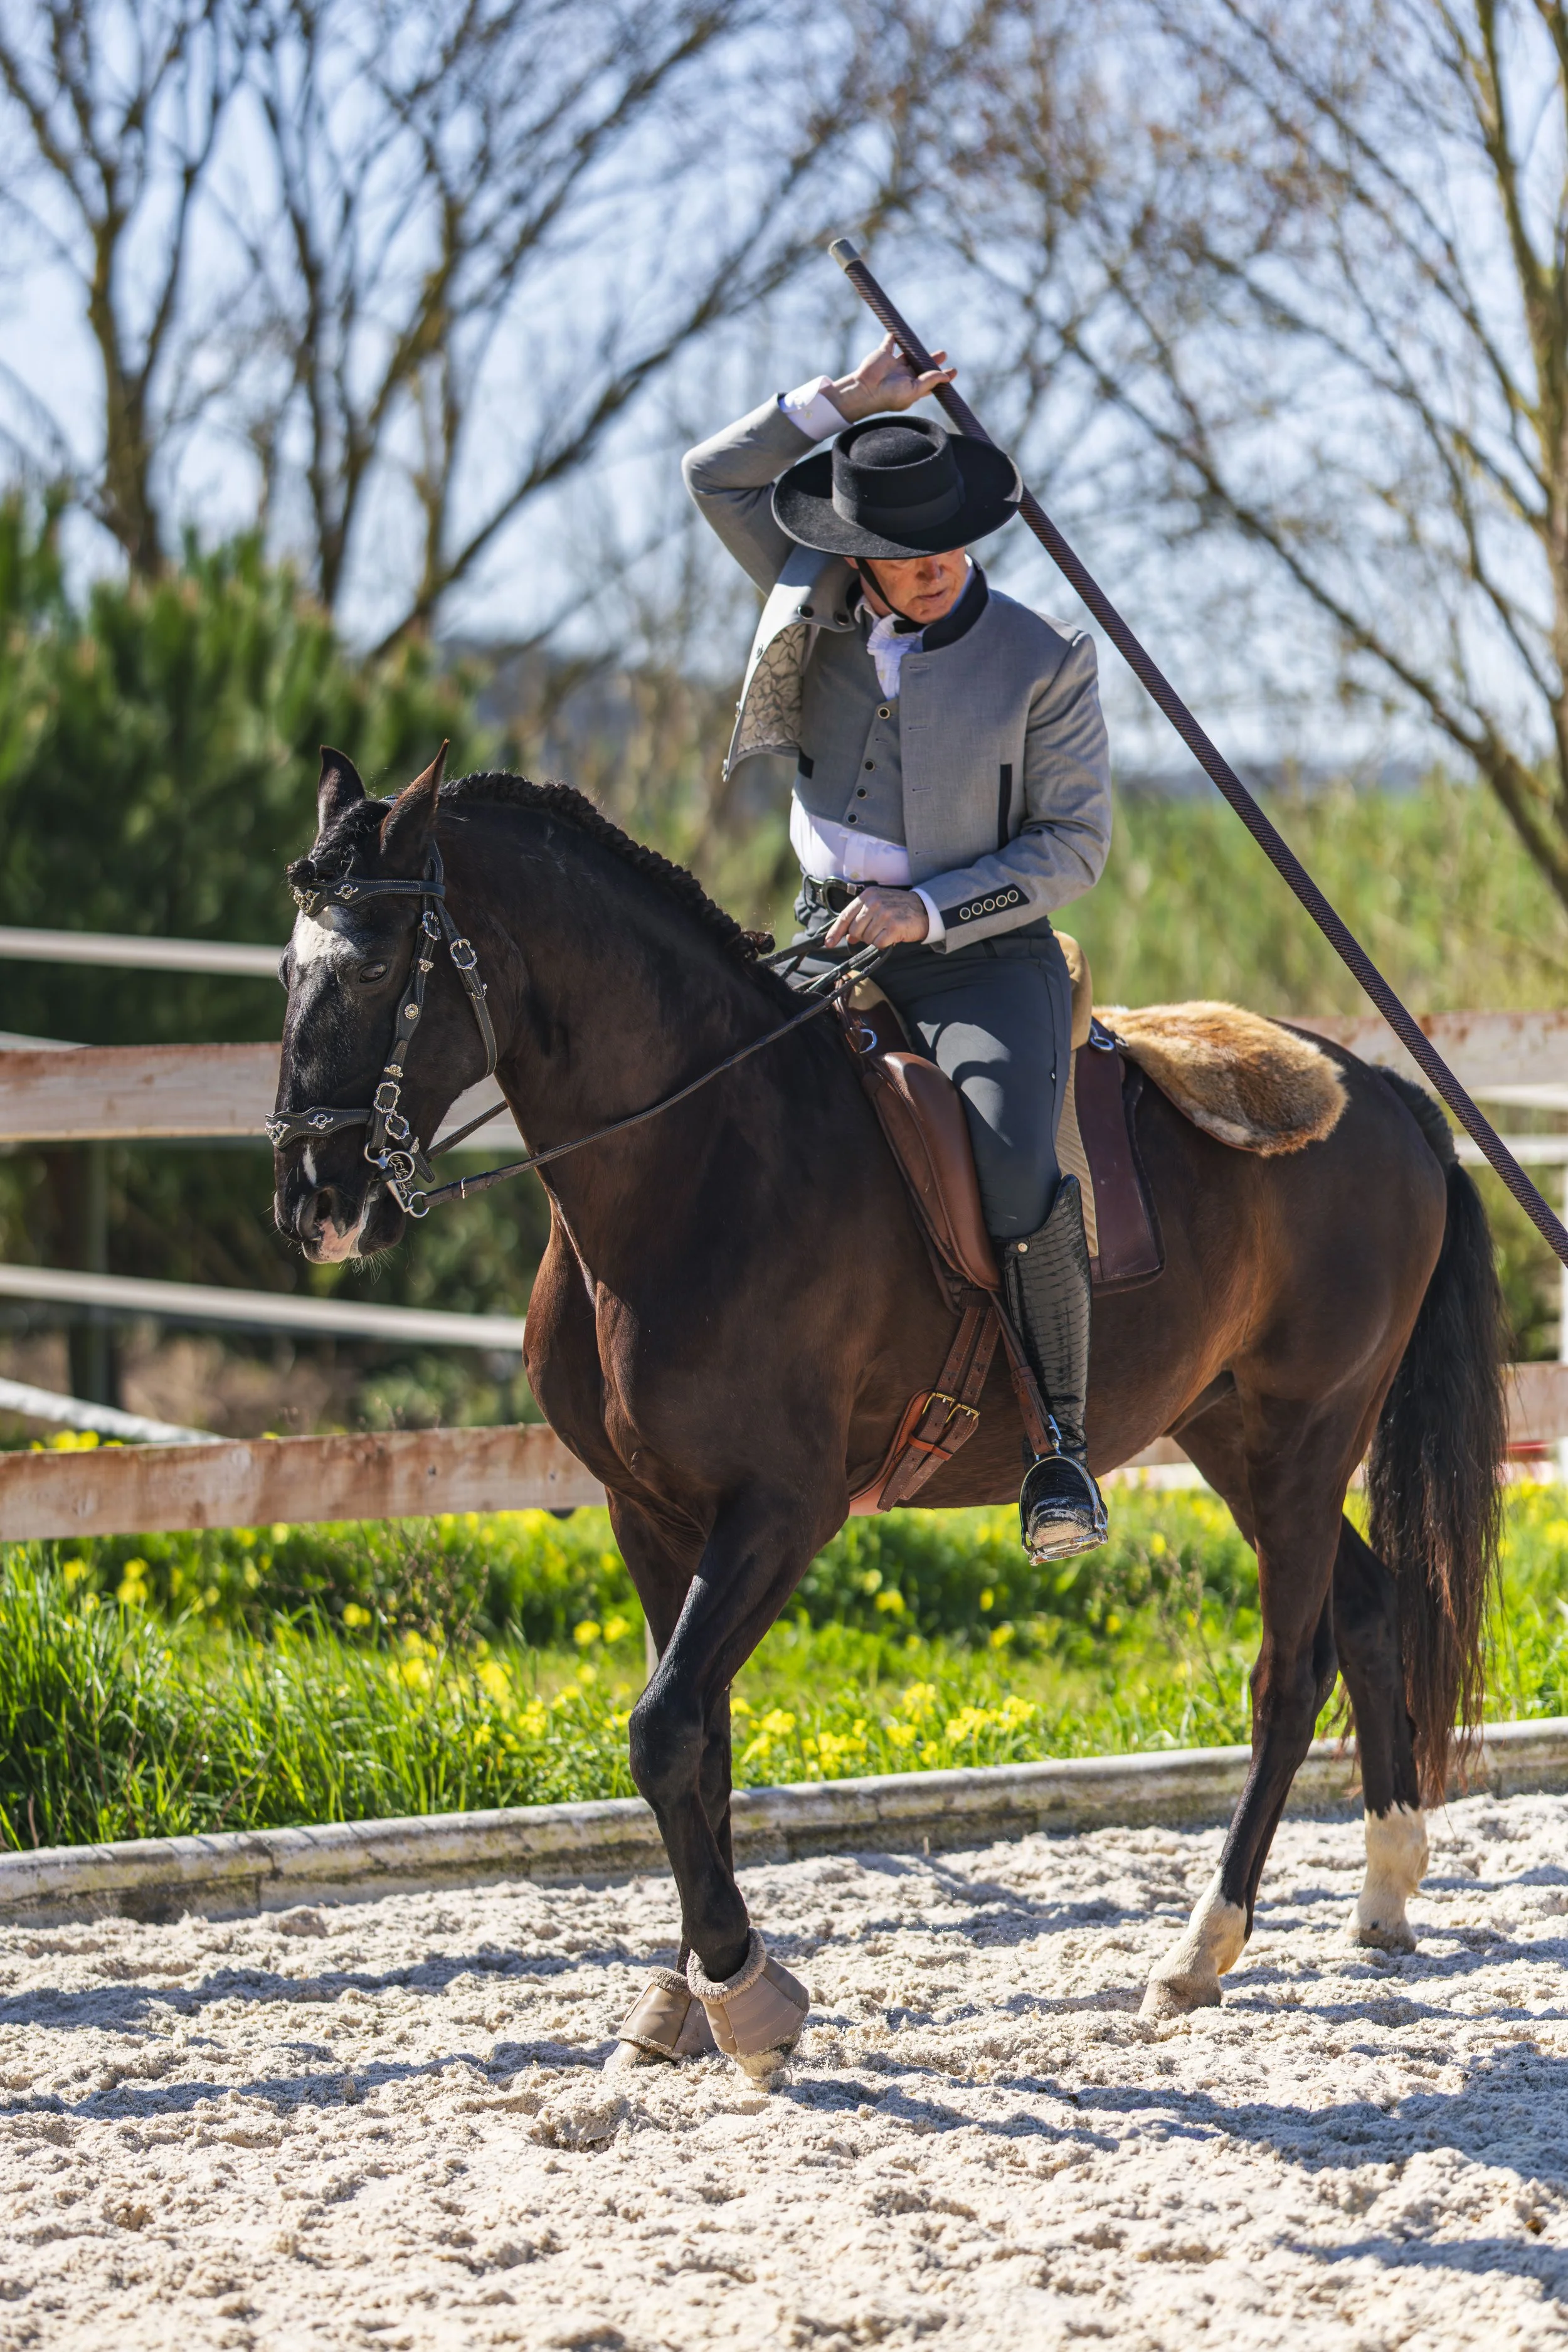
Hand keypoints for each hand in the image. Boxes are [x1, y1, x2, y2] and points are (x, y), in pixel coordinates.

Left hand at [823, 886, 929, 948]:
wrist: (925, 909)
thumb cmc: (899, 908)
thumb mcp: (878, 906)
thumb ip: (860, 918)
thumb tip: (848, 936)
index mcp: (867, 895)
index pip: (845, 916)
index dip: (835, 931)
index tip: (828, 943)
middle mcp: (874, 902)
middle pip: (855, 930)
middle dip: (862, 936)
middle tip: (876, 931)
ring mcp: (884, 914)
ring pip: (866, 938)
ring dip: (875, 939)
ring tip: (886, 930)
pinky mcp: (894, 926)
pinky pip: (879, 943)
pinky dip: (884, 943)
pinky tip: (892, 935)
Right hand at [827, 332, 956, 423]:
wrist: (865, 389)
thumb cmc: (889, 395)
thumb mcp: (913, 391)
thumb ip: (929, 382)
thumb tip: (945, 376)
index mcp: (912, 386)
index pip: (930, 381)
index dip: (942, 377)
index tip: (954, 371)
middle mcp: (903, 375)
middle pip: (921, 366)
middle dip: (932, 360)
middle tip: (943, 354)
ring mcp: (893, 365)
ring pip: (908, 354)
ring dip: (917, 349)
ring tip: (924, 345)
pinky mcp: (883, 354)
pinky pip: (889, 343)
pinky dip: (892, 337)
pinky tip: (896, 332)